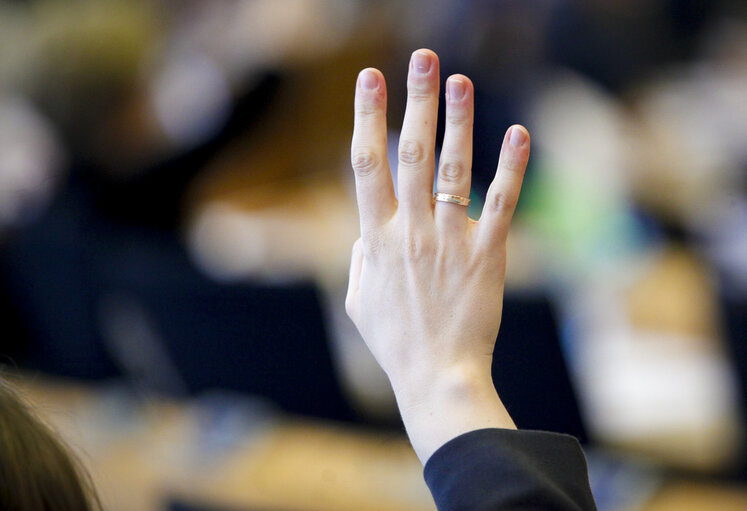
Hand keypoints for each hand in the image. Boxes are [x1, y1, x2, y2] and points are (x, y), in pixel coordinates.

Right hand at [345, 49, 529, 462]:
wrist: (437, 375)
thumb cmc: (395, 340)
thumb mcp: (357, 300)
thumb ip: (360, 256)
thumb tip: (367, 229)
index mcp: (377, 238)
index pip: (367, 164)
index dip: (367, 118)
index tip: (369, 80)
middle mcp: (411, 231)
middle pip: (412, 153)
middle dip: (416, 101)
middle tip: (422, 59)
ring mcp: (451, 240)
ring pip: (454, 169)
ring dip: (458, 121)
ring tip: (461, 80)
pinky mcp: (488, 254)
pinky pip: (501, 203)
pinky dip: (512, 167)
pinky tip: (519, 132)